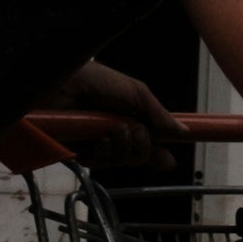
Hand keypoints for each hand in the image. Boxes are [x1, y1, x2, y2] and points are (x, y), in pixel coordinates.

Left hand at [54, 59, 179, 166]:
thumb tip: (181, 130)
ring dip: (123, 147)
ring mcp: (97, 141)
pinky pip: (100, 163)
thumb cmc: (92, 78)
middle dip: (142, 147)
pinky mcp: (79, 150)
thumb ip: (158, 112)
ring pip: (121, 160)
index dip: (159, 153)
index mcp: (129, 116)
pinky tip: (100, 139)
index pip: (150, 141)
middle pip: (139, 155)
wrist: (62, 83)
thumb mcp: (134, 91)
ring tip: (115, 129)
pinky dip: (104, 153)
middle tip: (135, 131)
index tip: (168, 159)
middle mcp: (115, 130)